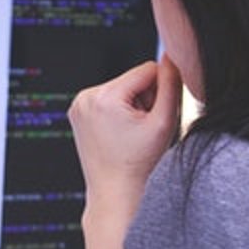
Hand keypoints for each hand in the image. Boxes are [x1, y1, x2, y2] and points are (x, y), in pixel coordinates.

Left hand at [68, 55, 181, 218]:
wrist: (115, 192)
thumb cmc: (140, 163)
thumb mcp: (164, 121)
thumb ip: (171, 83)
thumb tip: (172, 56)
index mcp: (104, 96)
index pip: (147, 69)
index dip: (161, 90)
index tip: (157, 115)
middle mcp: (85, 97)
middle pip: (132, 79)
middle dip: (144, 99)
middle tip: (142, 129)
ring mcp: (77, 106)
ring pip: (121, 89)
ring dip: (132, 106)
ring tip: (131, 134)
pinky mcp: (77, 113)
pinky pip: (107, 100)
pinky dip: (118, 112)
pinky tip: (119, 134)